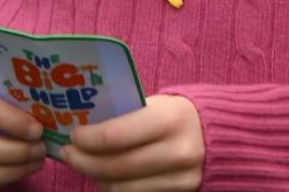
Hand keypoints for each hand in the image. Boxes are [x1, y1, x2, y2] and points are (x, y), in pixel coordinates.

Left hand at [63, 94, 203, 190]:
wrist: (220, 135)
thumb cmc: (179, 114)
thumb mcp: (159, 105)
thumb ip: (128, 116)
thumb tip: (85, 125)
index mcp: (171, 119)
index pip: (115, 136)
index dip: (87, 139)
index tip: (73, 135)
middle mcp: (177, 152)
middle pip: (114, 167)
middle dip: (84, 161)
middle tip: (68, 153)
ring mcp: (180, 179)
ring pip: (120, 189)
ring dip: (95, 178)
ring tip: (85, 163)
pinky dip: (114, 188)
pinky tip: (106, 175)